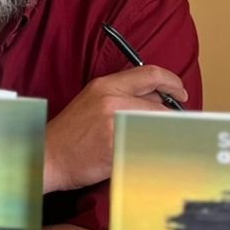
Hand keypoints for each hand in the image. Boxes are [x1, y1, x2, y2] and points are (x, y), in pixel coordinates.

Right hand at [42, 66, 188, 193]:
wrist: (48, 155)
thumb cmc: (71, 133)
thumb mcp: (93, 102)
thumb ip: (123, 96)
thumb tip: (159, 99)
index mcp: (105, 85)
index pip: (150, 74)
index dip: (172, 81)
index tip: (181, 92)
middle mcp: (111, 100)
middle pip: (159, 104)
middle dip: (170, 116)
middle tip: (174, 125)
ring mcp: (113, 123)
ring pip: (155, 125)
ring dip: (161, 134)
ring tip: (157, 141)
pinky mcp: (115, 147)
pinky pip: (145, 145)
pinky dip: (151, 149)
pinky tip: (146, 154)